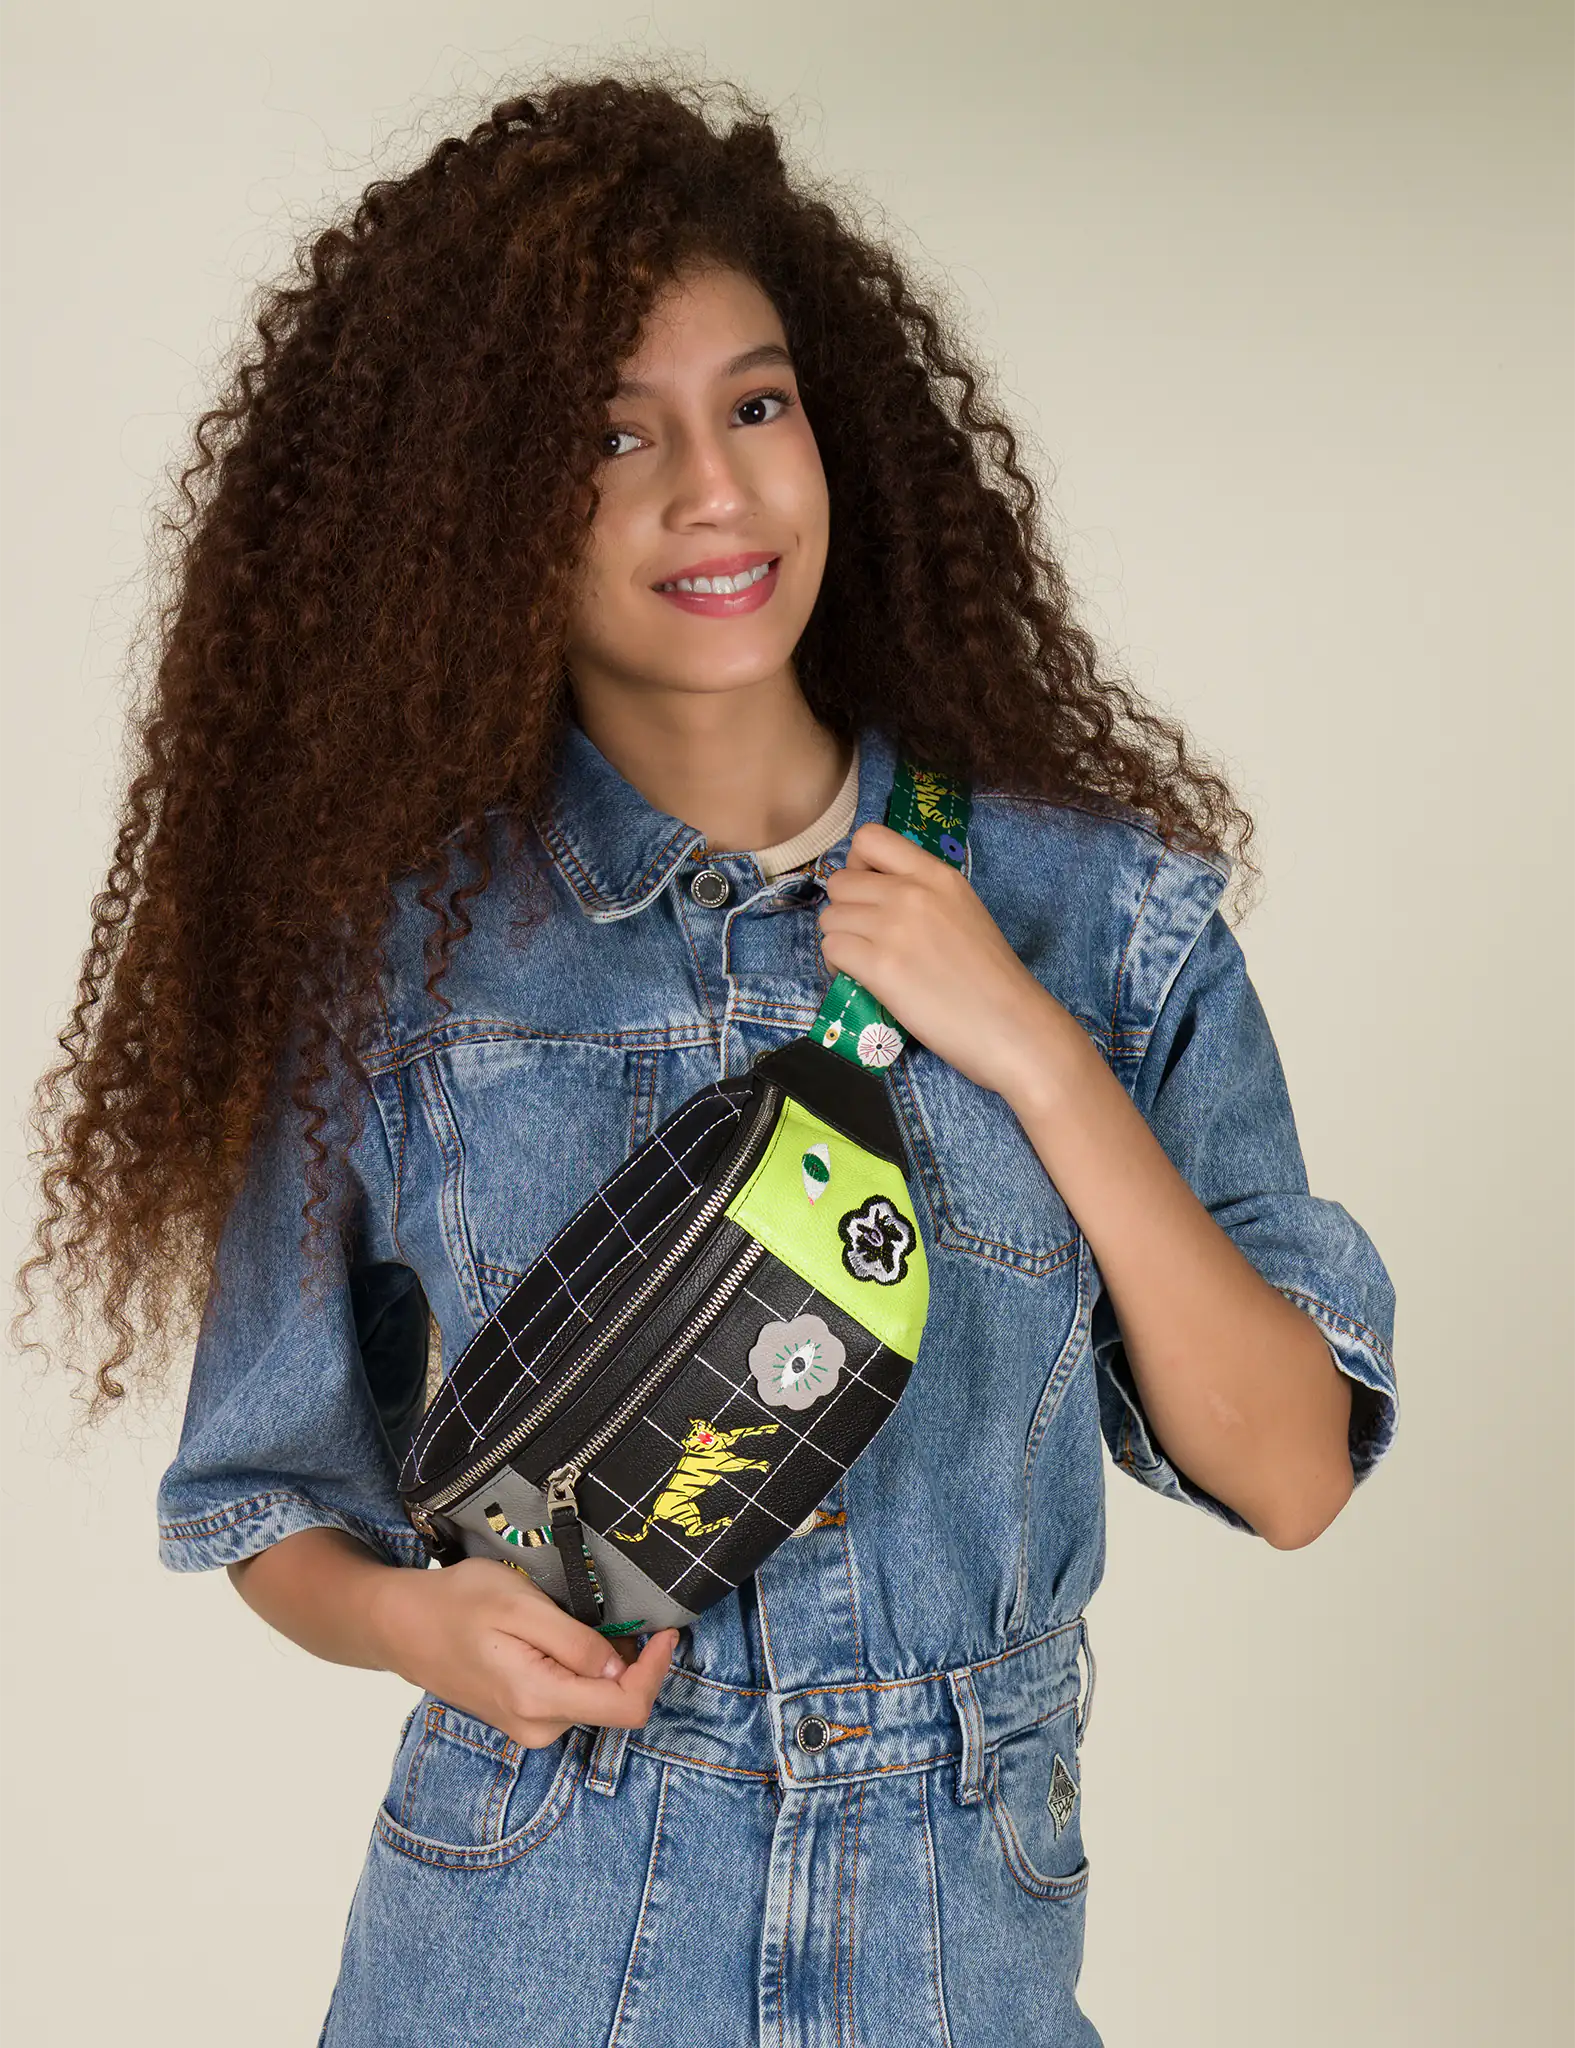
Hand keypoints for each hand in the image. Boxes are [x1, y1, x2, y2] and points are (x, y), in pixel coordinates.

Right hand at [369, 1555, 678, 1749]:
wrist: (402, 1625)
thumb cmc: (458, 1603)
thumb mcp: (520, 1605)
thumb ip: (574, 1642)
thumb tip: (621, 1667)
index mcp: (538, 1700)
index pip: (627, 1708)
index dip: (656, 1670)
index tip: (666, 1630)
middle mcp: (538, 1727)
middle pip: (615, 1705)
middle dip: (632, 1662)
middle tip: (622, 1613)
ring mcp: (529, 1727)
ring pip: (595, 1699)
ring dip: (606, 1662)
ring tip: (580, 1619)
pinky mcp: (524, 1717)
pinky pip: (573, 1697)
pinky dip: (584, 1668)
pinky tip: (564, 1636)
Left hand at [817, 820, 1075, 1103]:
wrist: (1011, 1025)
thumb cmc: (992, 978)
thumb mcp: (964, 911)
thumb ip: (924, 895)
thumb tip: (877, 897)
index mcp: (937, 874)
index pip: (869, 838)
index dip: (857, 865)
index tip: (869, 893)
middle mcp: (911, 891)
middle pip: (841, 882)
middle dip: (846, 910)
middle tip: (866, 939)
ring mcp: (894, 927)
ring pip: (829, 917)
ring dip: (840, 940)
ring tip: (865, 963)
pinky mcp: (880, 966)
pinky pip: (831, 948)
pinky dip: (837, 965)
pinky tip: (862, 979)